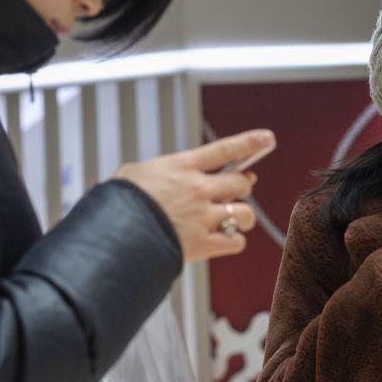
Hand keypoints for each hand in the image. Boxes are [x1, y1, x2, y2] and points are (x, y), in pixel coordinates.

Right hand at [115, 129, 275, 262]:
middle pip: (242, 183)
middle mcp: (198, 189)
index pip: (224, 149)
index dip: (249, 142)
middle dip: (243, 186)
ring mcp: (203, 216)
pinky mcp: (204, 244)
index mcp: (182, 167)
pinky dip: (233, 242)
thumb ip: (157, 173)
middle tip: (237, 190)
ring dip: (243, 217)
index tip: (267, 138)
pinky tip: (223, 241)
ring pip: (245, 213)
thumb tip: (160, 178)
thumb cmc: (118, 204)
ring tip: (233, 219)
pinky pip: (236, 242)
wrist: (114, 235)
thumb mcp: (133, 174)